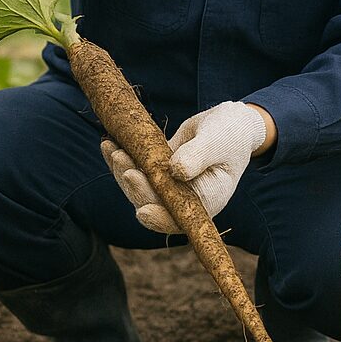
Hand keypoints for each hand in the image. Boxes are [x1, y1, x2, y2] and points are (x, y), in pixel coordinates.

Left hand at [102, 101, 267, 233]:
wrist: (232, 122)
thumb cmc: (231, 133)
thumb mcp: (217, 141)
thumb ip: (197, 156)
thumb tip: (174, 171)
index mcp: (206, 200)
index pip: (178, 219)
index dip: (158, 219)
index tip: (142, 210)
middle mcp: (186, 199)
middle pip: (152, 203)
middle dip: (134, 186)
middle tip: (122, 160)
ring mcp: (171, 186)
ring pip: (140, 187)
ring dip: (123, 171)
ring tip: (112, 148)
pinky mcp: (161, 171)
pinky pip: (138, 170)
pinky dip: (122, 160)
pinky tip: (109, 145)